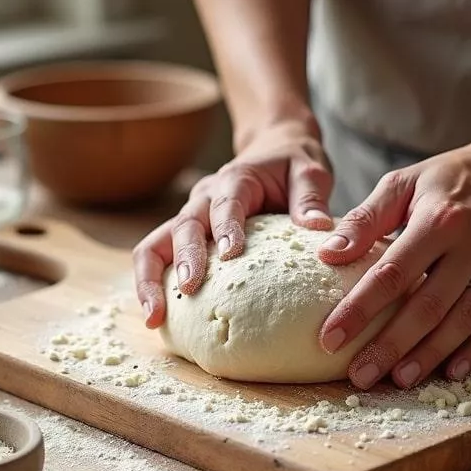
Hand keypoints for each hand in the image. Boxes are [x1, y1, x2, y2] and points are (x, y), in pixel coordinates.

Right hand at [134, 119, 333, 327]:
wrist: (273, 151)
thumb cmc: (291, 166)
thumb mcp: (309, 172)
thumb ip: (311, 197)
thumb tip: (319, 227)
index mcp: (236, 179)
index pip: (227, 203)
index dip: (226, 226)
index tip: (230, 253)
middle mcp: (205, 197)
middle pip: (184, 225)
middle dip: (184, 257)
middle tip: (189, 288)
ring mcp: (192, 216)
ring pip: (157, 243)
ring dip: (151, 279)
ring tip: (154, 316)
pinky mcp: (188, 235)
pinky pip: (158, 257)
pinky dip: (153, 285)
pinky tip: (157, 318)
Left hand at [316, 138, 470, 389]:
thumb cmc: (450, 179)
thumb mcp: (404, 183)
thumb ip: (364, 219)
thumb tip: (325, 254)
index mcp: (438, 219)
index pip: (392, 273)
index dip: (359, 309)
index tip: (330, 338)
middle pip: (427, 305)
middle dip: (390, 345)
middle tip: (359, 375)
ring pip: (463, 320)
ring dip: (430, 354)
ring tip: (398, 380)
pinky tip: (450, 372)